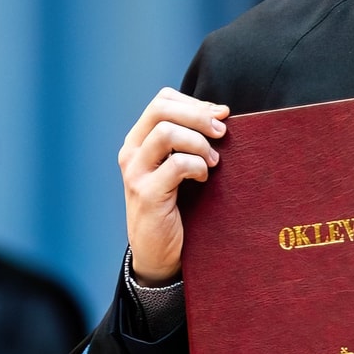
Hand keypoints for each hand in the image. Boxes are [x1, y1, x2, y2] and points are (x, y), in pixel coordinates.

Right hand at [120, 88, 227, 284]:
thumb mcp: (177, 168)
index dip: (194, 102)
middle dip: (198, 115)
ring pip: (166, 132)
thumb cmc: (174, 207)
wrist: (156, 253)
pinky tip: (203, 179)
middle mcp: (132, 152)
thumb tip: (221, 113)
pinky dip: (197, 167)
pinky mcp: (146, 194)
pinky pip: (176, 165)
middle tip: (221, 132)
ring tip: (214, 161)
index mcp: (138, 141)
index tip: (220, 115)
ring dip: (198, 142)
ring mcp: (135, 172)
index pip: (162, 101)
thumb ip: (190, 141)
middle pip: (162, 110)